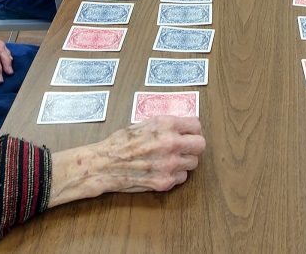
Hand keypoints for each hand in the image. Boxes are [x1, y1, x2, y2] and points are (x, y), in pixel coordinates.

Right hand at [49, 116, 205, 205]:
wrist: (105, 163)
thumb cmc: (121, 141)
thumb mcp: (145, 123)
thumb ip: (166, 125)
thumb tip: (182, 127)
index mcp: (167, 124)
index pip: (196, 126)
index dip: (192, 130)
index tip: (189, 133)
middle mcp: (171, 143)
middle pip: (200, 145)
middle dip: (193, 146)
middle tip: (185, 148)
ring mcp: (169, 164)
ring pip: (193, 163)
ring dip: (184, 161)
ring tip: (170, 159)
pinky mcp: (165, 182)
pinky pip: (181, 177)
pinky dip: (175, 175)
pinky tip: (163, 170)